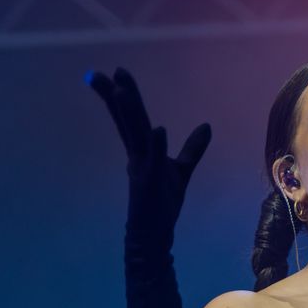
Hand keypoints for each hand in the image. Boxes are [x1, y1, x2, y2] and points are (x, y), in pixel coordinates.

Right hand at [89, 68, 210, 252]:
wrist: (154, 234)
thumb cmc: (163, 202)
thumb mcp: (181, 170)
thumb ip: (192, 148)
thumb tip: (206, 126)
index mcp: (141, 150)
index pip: (130, 119)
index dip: (125, 97)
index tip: (116, 73)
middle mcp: (137, 155)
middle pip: (127, 120)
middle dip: (114, 96)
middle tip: (102, 73)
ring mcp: (142, 168)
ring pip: (135, 134)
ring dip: (129, 112)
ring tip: (120, 89)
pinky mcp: (150, 183)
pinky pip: (154, 160)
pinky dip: (157, 145)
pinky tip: (158, 129)